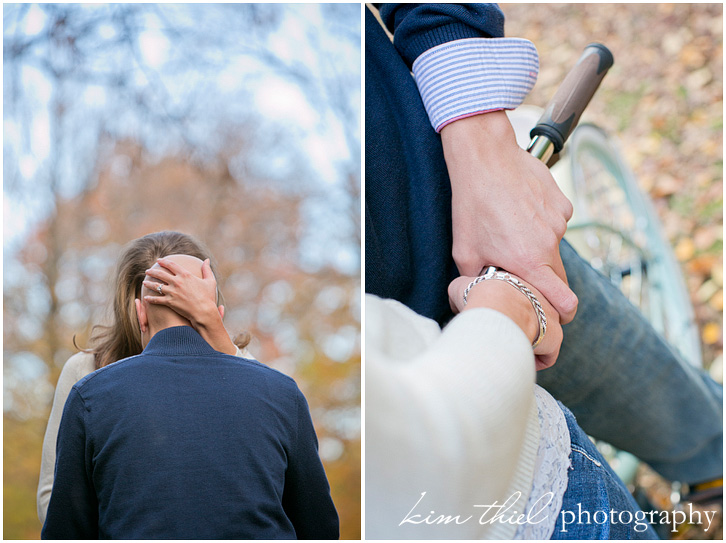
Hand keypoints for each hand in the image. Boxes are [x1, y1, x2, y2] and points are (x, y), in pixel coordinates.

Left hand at [142, 258, 236, 354]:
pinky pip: (156, 299)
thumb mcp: (210, 281)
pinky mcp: (169, 302)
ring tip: (145, 282)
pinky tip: (146, 298)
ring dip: (149, 283)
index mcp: (185, 275)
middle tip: (148, 271)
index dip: (164, 262)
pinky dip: (150, 299)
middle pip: (161, 274)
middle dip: (152, 271)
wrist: (204, 311)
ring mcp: (172, 292)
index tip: (159, 260)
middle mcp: (177, 282)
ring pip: (156, 286)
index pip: (171, 265)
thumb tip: (207, 260)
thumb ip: (207, 269)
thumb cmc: (208, 297)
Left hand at [441, 111, 577, 323]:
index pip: (563, 301)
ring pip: (554, 248)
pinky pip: (556, 224)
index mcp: (529, 261)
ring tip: (511, 231)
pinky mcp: (562, 203)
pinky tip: (521, 212)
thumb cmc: (472, 205)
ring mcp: (560, 221)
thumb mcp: (465, 252)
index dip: (561, 313)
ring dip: (538, 249)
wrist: (486, 158)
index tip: (557, 318)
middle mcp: (550, 243)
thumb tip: (480, 295)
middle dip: (544, 283)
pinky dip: (541, 225)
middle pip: (559, 277)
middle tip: (521, 273)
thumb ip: (477, 281)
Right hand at [448, 273, 561, 370]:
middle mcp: (541, 297)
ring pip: (542, 334)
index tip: (493, 319)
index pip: (517, 298)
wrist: (495, 306)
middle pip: (533, 315)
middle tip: (502, 335)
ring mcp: (551, 316)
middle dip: (519, 327)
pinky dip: (533, 360)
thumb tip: (457, 303)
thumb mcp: (461, 285)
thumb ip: (462, 290)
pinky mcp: (555, 336)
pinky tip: (518, 358)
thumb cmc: (478, 296)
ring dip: (527, 343)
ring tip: (509, 349)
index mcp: (520, 282)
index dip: (505, 309)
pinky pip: (548, 355)